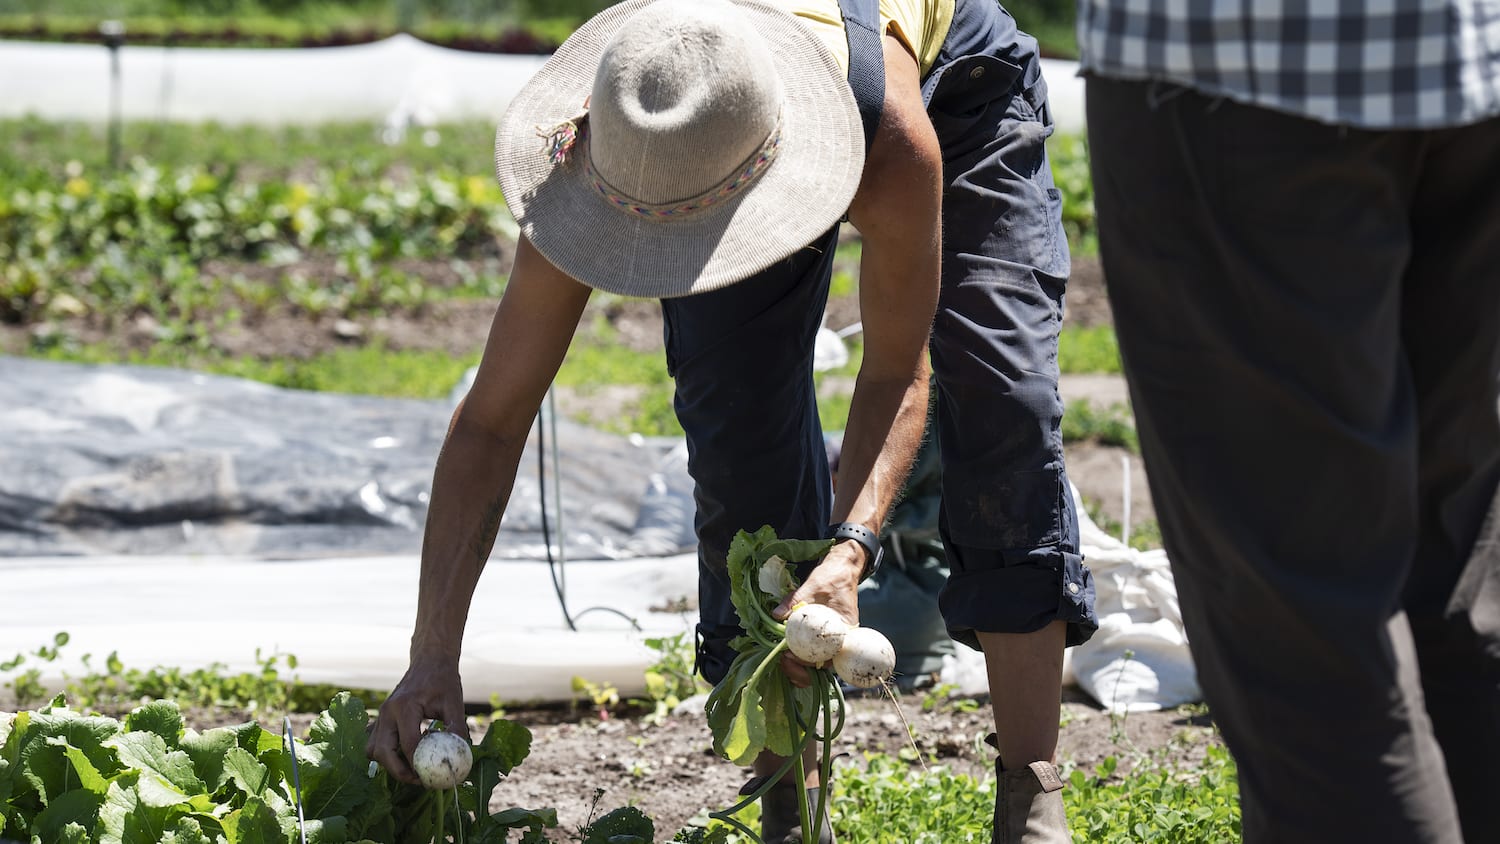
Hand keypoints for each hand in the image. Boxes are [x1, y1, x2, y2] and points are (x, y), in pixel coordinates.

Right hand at [365, 657, 467, 784]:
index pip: (408, 743)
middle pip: (382, 751)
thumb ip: (457, 728)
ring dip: (389, 764)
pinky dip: (386, 755)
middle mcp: (387, 712)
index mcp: (405, 707)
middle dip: (398, 771)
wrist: (429, 661)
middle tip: (418, 780)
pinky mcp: (381, 719)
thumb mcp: (455, 702)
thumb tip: (461, 755)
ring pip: (373, 749)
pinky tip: (405, 757)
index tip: (431, 777)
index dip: (418, 764)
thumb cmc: (443, 680)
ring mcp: (381, 715)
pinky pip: (375, 743)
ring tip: (412, 770)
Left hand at [772, 540, 864, 686]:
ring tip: (782, 663)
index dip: (808, 660)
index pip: (829, 655)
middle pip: (823, 668)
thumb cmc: (831, 578)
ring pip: (817, 666)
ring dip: (800, 670)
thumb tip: (776, 615)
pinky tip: (786, 658)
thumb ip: (795, 600)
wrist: (840, 571)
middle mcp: (841, 640)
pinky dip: (800, 660)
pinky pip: (813, 655)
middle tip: (783, 662)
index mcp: (845, 630)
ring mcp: (832, 641)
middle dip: (802, 672)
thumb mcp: (812, 585)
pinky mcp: (823, 639)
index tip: (789, 655)